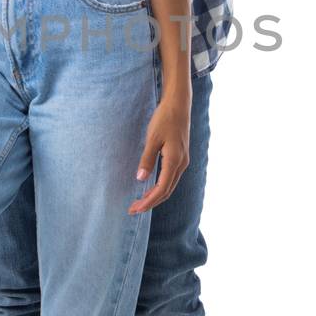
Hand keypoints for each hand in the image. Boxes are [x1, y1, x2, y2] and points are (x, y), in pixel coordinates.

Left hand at [129, 98, 190, 212]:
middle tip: (133, 209)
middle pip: (166, 191)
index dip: (148, 201)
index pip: (162, 189)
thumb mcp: (152, 138)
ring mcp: (182, 161)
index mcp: (174, 161)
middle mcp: (181, 164)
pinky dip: (160, 187)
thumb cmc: (164, 119)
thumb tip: (141, 179)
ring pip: (169, 186)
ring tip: (140, 202)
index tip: (136, 208)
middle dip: (150, 202)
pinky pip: (170, 178)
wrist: (179, 105)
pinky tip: (150, 188)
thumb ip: (147, 159)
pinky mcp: (180, 157)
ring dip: (155, 196)